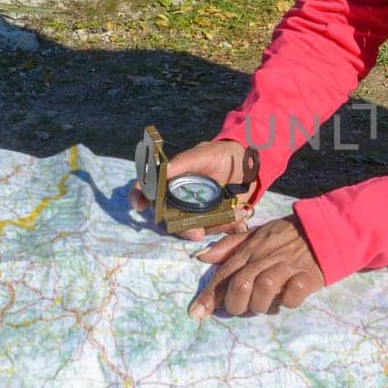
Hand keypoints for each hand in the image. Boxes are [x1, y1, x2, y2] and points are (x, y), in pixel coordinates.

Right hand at [130, 138, 252, 238]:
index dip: (139, 197)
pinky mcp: (215, 218)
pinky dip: (228, 227)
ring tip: (231, 219)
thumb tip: (163, 170)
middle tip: (197, 233)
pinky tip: (240, 221)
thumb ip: (183, 162)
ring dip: (211, 229)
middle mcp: (180, 200)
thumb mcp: (203, 154)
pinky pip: (217, 228)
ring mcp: (197, 211)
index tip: (140, 206)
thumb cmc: (221, 154)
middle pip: (170, 220)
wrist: (248, 163)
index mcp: (172, 182)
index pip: (148, 191)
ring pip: (194, 228)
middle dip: (182, 229)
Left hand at [191, 216, 324, 317]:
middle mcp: (265, 257)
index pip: (225, 273)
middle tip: (241, 309)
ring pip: (264, 288)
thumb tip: (201, 257)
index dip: (209, 295)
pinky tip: (287, 299)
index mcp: (250, 249)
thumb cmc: (286, 234)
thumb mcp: (256, 233)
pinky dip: (288, 302)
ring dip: (261, 303)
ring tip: (266, 305)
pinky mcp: (308, 276)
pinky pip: (293, 294)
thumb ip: (229, 245)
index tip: (196, 313)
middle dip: (235, 303)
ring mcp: (287, 266)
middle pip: (241, 283)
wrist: (323, 228)